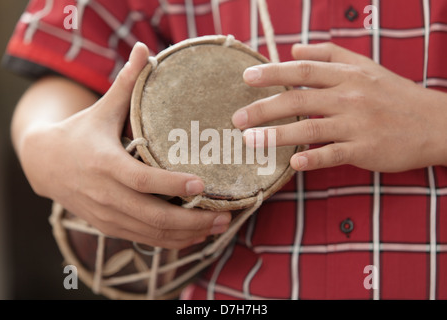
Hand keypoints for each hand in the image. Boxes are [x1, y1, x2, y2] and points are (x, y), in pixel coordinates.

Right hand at [17, 43, 230, 248]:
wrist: (45, 165)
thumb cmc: (79, 134)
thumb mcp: (100, 110)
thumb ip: (124, 84)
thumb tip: (143, 49)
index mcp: (104, 163)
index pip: (141, 180)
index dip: (171, 185)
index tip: (202, 185)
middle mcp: (105, 195)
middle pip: (153, 216)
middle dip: (192, 220)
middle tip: (224, 216)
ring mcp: (107, 216)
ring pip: (152, 234)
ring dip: (188, 234)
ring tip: (218, 227)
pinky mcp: (109, 227)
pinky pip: (144, 240)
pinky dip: (171, 242)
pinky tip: (195, 236)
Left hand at [233, 42, 446, 171]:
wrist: (435, 122)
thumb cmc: (394, 94)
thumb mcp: (365, 65)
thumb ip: (329, 54)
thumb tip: (294, 47)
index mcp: (348, 74)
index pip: (303, 69)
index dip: (273, 72)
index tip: (246, 77)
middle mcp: (350, 96)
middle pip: (299, 98)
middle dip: (264, 108)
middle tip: (237, 118)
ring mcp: (358, 123)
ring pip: (311, 127)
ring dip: (277, 134)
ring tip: (249, 140)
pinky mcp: (367, 149)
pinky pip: (335, 154)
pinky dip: (313, 158)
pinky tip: (293, 163)